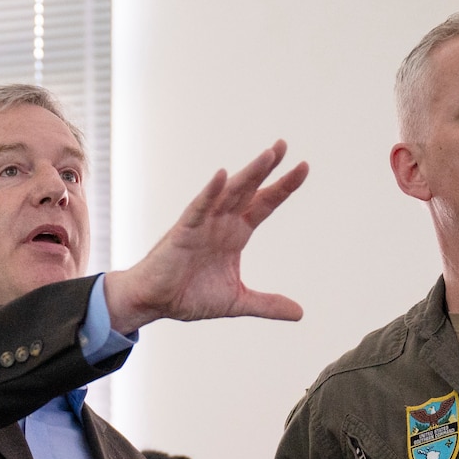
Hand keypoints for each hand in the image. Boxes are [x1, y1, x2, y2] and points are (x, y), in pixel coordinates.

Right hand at [102, 141, 308, 333]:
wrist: (154, 303)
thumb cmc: (188, 295)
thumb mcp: (237, 300)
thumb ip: (267, 304)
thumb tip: (299, 313)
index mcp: (236, 233)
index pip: (264, 203)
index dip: (283, 187)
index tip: (304, 167)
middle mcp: (221, 222)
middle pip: (249, 189)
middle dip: (267, 168)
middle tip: (283, 145)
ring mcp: (203, 224)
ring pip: (229, 193)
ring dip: (248, 175)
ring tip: (267, 156)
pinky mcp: (183, 231)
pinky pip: (198, 208)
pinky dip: (210, 193)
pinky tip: (222, 176)